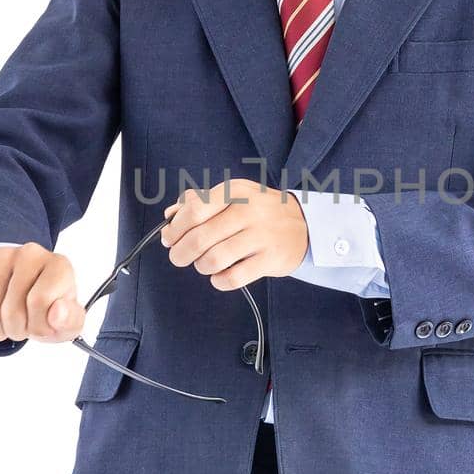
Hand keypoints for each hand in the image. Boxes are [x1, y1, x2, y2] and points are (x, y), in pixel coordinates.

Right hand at [0, 243, 84, 341]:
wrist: (26, 285)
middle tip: (23, 326)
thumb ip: (71, 321)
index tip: (43, 327)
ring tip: (8, 321)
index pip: (39, 302)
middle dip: (16, 331)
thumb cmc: (50, 306)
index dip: (38, 327)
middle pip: (12, 310)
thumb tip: (56, 312)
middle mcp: (31, 253)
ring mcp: (2, 254)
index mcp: (59, 266)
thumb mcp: (68, 321)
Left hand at [160, 179, 307, 289]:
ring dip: (201, 266)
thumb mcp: (233, 195)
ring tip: (204, 264)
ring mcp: (261, 236)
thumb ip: (200, 201)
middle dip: (180, 253)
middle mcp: (249, 211)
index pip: (194, 210)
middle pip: (199, 238)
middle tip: (179, 257)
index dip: (175, 228)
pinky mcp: (270, 260)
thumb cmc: (259, 211)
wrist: (304, 225)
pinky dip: (219, 281)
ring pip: (214, 260)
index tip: (169, 238)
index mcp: (235, 191)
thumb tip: (170, 214)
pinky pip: (233, 278)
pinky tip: (219, 276)